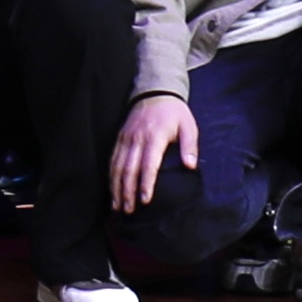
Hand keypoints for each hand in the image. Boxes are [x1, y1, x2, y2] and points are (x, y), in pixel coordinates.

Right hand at [112, 92, 194, 207]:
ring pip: (117, 166)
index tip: (145, 200)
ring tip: (117, 206)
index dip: (146, 183)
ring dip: (116, 187)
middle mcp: (137, 139)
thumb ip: (190, 146)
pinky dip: (111, 176)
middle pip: (129, 169)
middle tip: (128, 210)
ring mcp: (126, 138)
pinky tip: (112, 189)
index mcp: (154, 137)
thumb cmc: (174, 112)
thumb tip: (190, 166)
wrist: (155, 91)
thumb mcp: (188, 125)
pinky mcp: (120, 138)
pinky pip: (112, 159)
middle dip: (127, 191)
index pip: (148, 164)